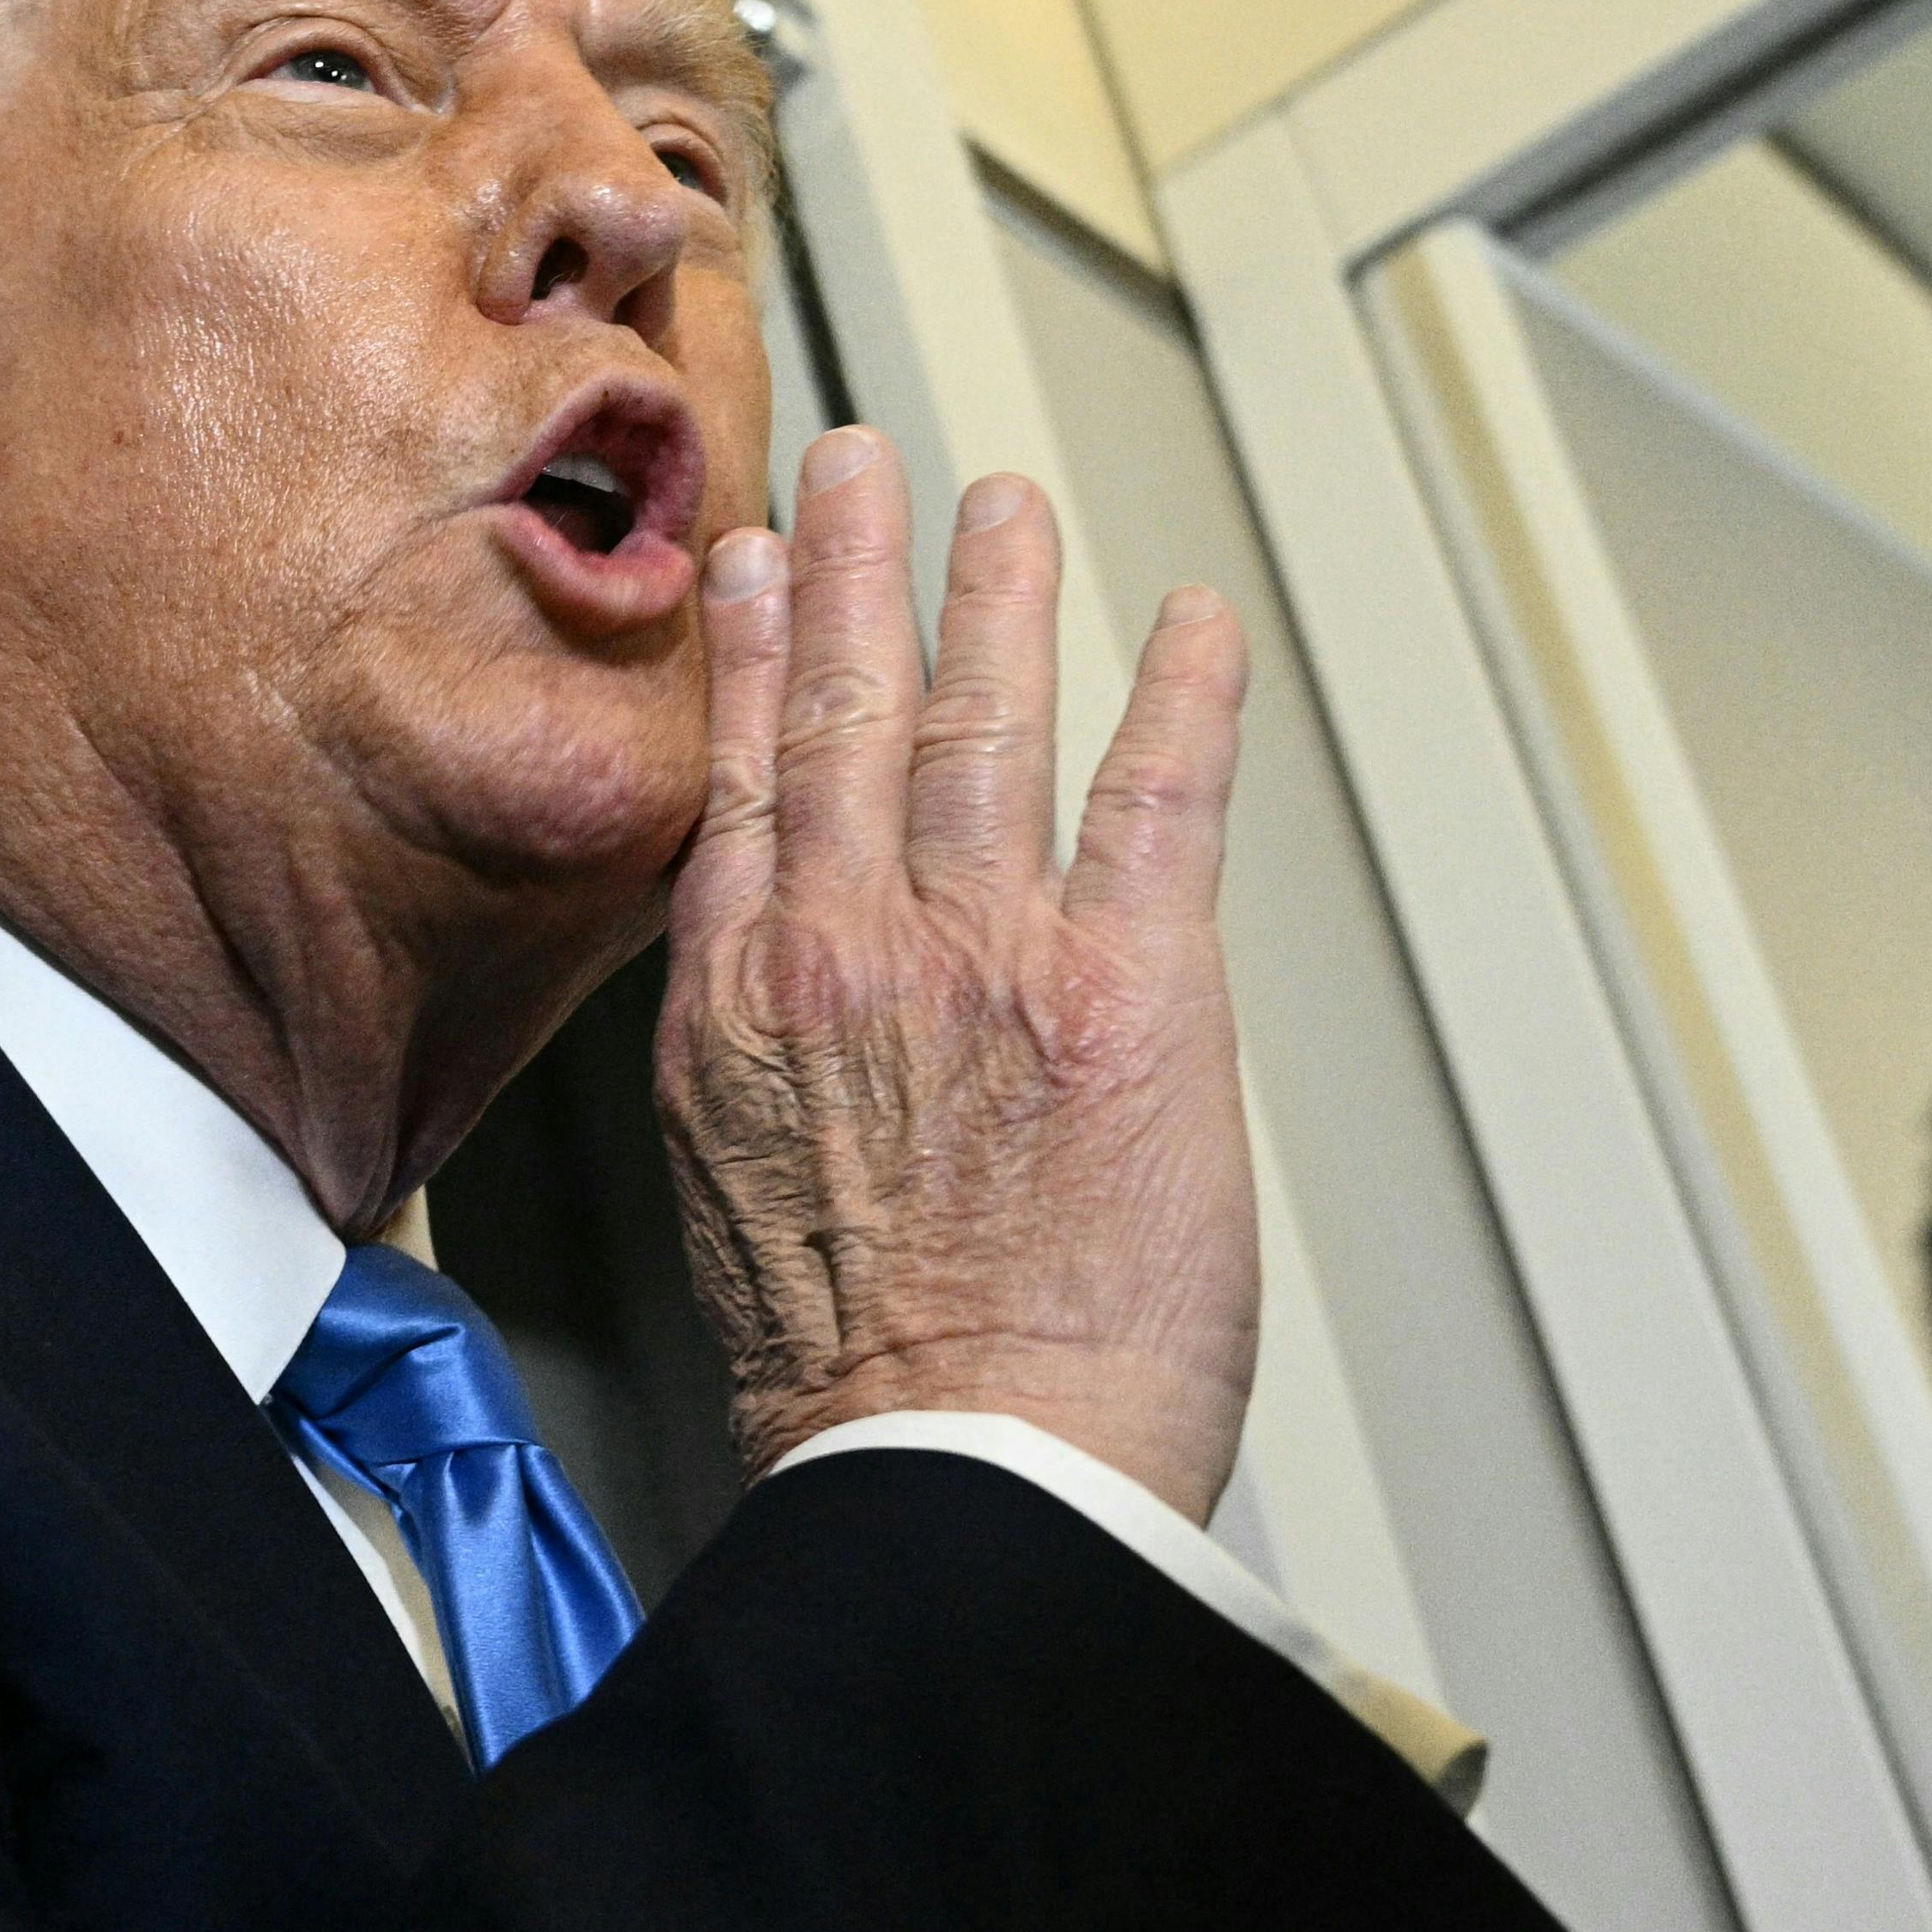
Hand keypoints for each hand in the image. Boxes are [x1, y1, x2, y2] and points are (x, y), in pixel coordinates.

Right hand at [657, 424, 1264, 1517]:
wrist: (958, 1461)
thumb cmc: (860, 1385)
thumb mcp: (739, 1196)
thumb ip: (762, 1070)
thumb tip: (790, 1026)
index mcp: (744, 1009)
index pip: (743, 788)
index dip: (745, 660)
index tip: (743, 571)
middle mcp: (852, 950)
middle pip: (843, 714)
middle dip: (850, 573)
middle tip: (855, 471)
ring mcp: (987, 949)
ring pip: (984, 718)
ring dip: (998, 593)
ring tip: (1002, 509)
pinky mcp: (1128, 983)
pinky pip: (1158, 794)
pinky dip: (1182, 694)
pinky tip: (1192, 624)